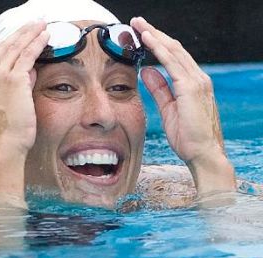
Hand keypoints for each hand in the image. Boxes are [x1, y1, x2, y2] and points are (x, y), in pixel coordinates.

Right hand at [0, 21, 49, 201]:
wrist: (5, 146)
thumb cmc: (5, 133)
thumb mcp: (3, 106)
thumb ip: (14, 86)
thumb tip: (28, 72)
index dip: (6, 42)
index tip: (18, 36)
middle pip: (4, 46)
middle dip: (21, 33)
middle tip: (34, 24)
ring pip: (16, 47)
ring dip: (30, 33)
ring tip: (42, 25)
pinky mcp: (14, 79)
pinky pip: (28, 55)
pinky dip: (37, 43)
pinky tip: (45, 37)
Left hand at [131, 17, 234, 194]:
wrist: (202, 154)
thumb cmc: (187, 135)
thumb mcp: (168, 108)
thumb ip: (158, 88)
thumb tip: (146, 71)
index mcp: (192, 83)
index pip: (174, 57)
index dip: (158, 43)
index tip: (142, 33)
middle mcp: (197, 78)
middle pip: (174, 48)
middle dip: (155, 33)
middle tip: (137, 22)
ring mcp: (197, 81)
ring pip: (174, 51)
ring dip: (156, 36)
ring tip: (139, 25)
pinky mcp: (191, 88)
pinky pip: (173, 63)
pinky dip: (160, 49)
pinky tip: (148, 40)